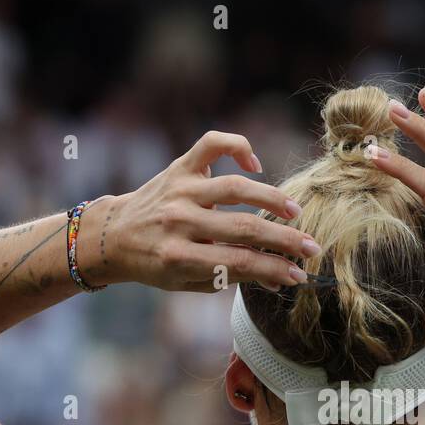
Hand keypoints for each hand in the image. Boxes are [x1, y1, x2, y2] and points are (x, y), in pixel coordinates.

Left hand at [91, 131, 321, 291]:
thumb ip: (231, 277)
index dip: (274, 269)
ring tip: (294, 212)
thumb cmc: (158, 263)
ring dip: (270, 198)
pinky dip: (237, 147)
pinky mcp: (179, 166)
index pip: (238, 262)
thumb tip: (278, 279)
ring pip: (234, 188)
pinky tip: (254, 164)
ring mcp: (179, 190)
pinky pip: (212, 144)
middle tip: (311, 247)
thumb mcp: (189, 281)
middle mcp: (178, 221)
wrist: (114, 235)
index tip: (299, 274)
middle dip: (283, 240)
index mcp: (179, 256)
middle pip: (242, 228)